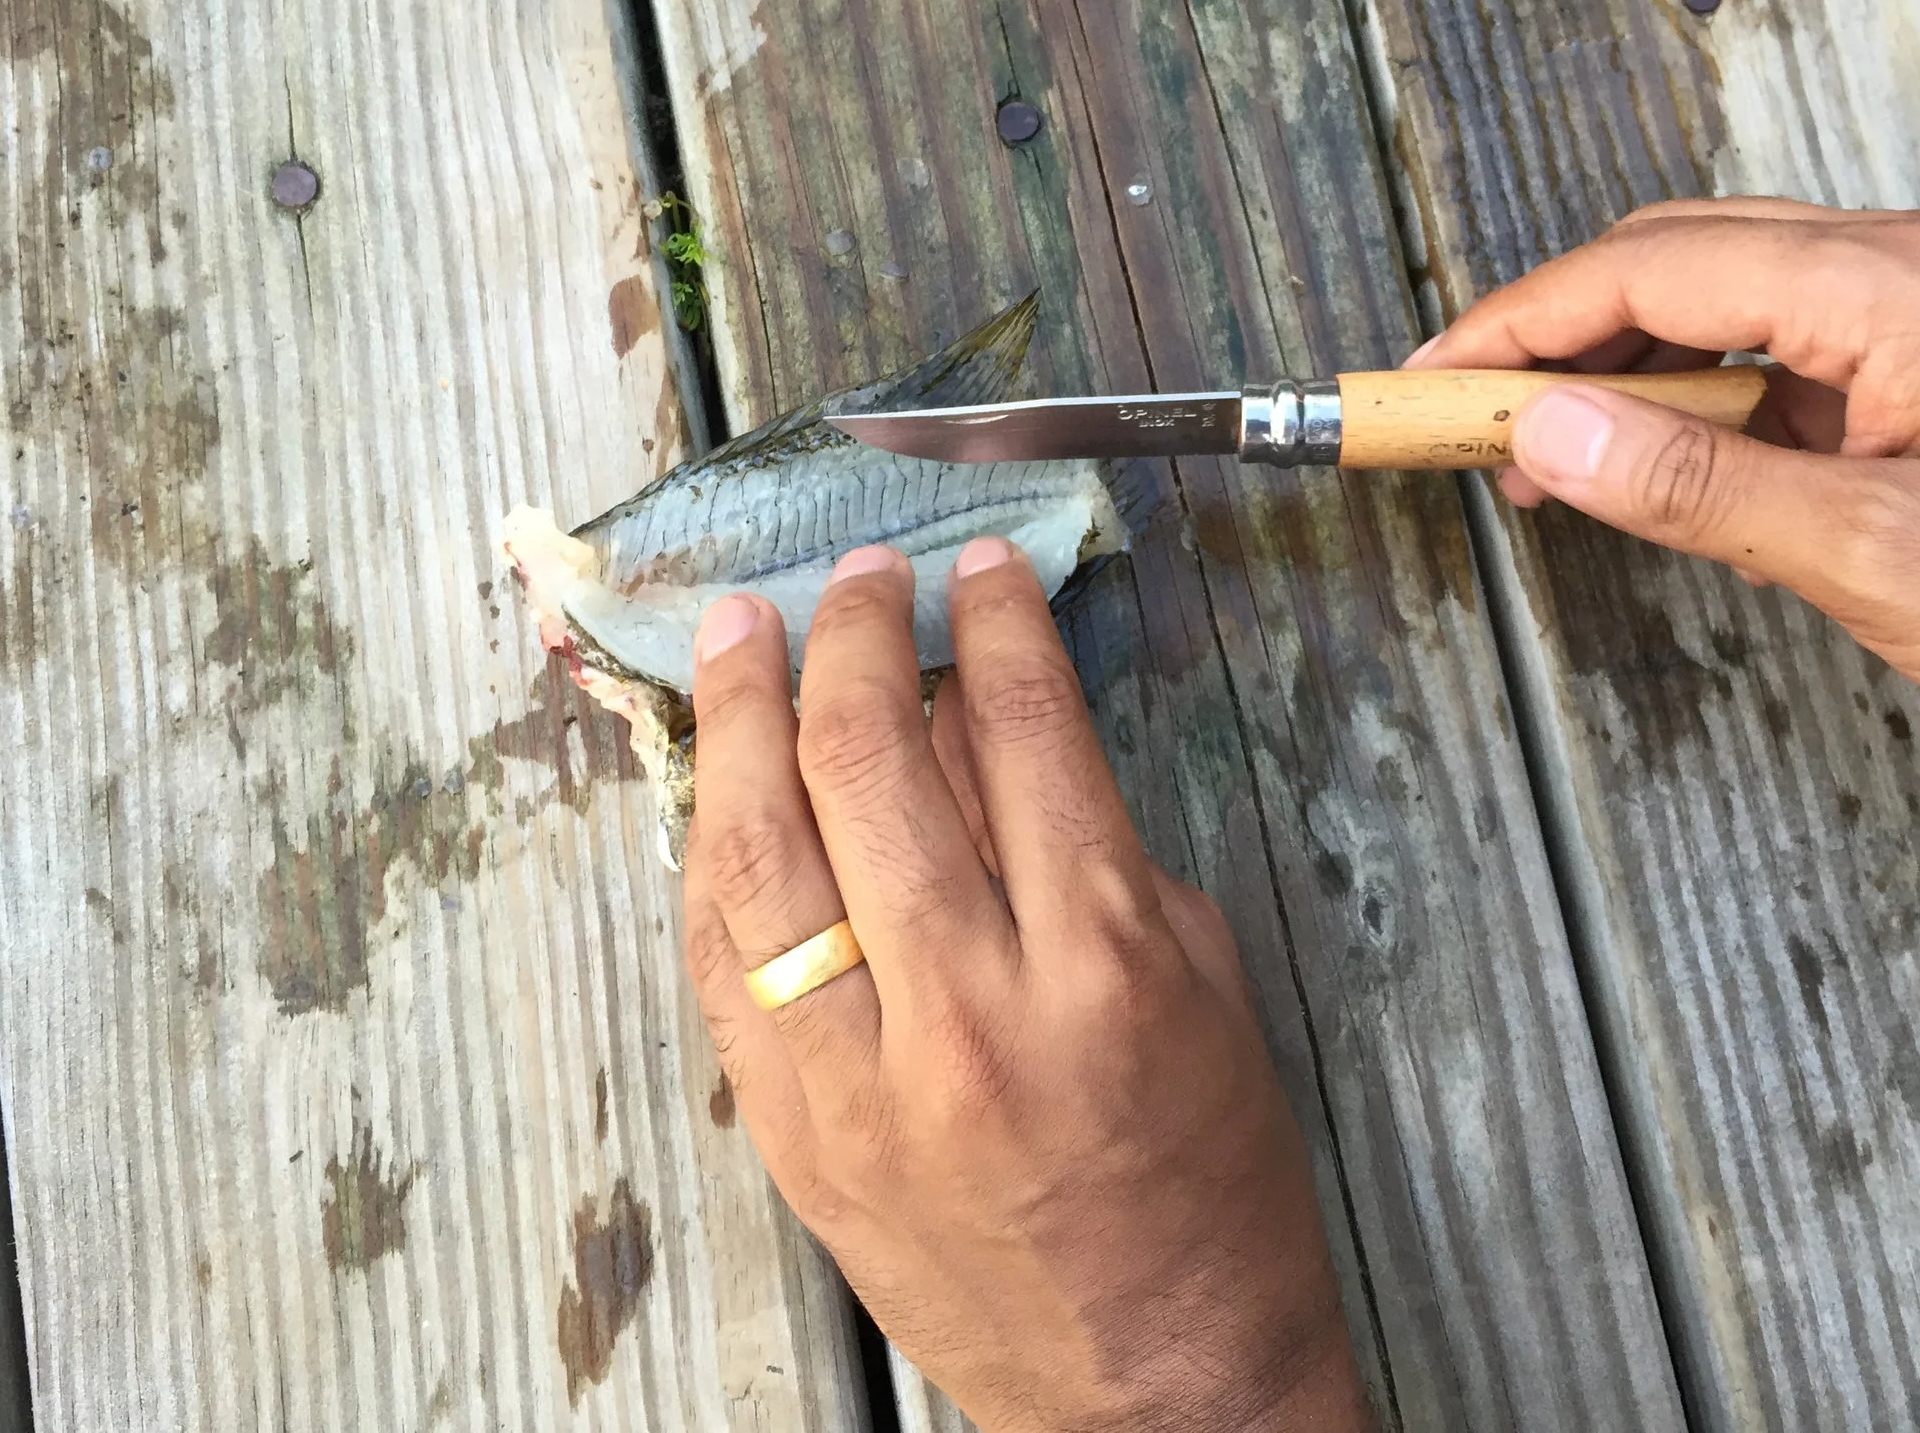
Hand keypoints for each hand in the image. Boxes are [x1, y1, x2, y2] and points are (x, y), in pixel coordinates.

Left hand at [683, 541, 1368, 1432]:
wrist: (1157, 1388)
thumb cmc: (1207, 1183)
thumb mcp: (1200, 982)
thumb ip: (1092, 844)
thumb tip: (988, 718)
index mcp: (1104, 963)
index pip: (1021, 729)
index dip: (993, 619)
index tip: (979, 568)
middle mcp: (971, 1010)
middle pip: (870, 763)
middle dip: (856, 636)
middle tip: (859, 578)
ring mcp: (861, 1079)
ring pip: (761, 850)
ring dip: (746, 716)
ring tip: (744, 630)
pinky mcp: (793, 1134)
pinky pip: (719, 961)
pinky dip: (713, 851)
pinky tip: (720, 780)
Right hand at [1411, 200, 1919, 801]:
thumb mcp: (1878, 560)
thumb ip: (1695, 487)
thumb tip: (1545, 434)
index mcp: (1891, 286)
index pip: (1649, 271)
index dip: (1517, 326)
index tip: (1427, 380)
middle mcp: (1909, 262)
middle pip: (1676, 260)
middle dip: (1551, 334)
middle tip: (1458, 421)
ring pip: (1726, 298)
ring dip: (1623, 367)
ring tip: (1539, 455)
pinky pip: (1785, 343)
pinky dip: (1702, 392)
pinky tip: (1658, 460)